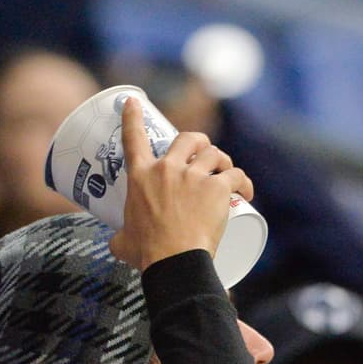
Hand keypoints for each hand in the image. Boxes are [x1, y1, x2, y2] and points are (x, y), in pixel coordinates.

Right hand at [109, 97, 251, 271]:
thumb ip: (119, 236)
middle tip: (205, 153)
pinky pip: (236, 175)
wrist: (173, 261)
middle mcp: (167, 169)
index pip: (134, 138)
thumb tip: (116, 242)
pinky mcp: (217, 188)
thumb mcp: (123, 241)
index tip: (134, 102)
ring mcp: (193, 177)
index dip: (133, 116)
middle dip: (199, 141)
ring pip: (214, 153)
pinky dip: (244, 182)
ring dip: (222, 159)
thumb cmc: (146, 253)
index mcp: (140, 177)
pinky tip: (246, 192)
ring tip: (227, 172)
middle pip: (187, 138)